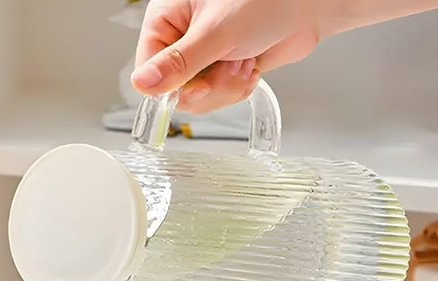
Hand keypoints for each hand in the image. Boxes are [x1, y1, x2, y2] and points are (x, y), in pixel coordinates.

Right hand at [131, 0, 321, 112]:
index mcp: (167, 18)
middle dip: (207, 87)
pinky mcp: (220, 67)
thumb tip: (142, 84)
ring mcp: (202, 54)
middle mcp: (181, 37)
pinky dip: (235, 89)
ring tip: (243, 60)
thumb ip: (178, 63)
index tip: (196, 85)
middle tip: (229, 66)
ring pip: (195, 98)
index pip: (147, 69)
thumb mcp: (216, 32)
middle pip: (172, 89)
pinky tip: (249, 65)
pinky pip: (215, 97)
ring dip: (224, 88)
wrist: (310, 4)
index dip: (170, 85)